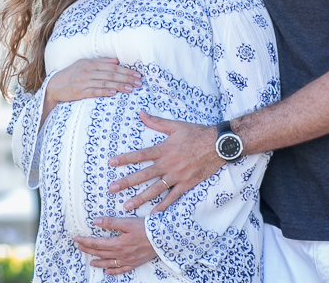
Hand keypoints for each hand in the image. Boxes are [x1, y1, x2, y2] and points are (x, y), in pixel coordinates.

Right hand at [48, 58, 140, 104]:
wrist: (55, 85)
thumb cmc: (72, 74)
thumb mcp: (85, 64)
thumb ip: (101, 62)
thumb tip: (116, 61)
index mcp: (91, 64)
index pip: (112, 67)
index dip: (126, 71)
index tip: (137, 75)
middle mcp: (88, 71)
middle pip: (111, 74)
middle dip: (126, 78)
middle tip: (138, 82)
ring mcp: (83, 82)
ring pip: (105, 83)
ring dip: (119, 85)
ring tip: (130, 88)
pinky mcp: (79, 92)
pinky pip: (94, 91)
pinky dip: (104, 91)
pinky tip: (113, 93)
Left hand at [74, 216, 157, 274]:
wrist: (162, 239)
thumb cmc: (146, 228)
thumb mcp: (127, 222)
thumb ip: (111, 222)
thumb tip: (96, 221)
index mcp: (117, 243)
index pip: (96, 243)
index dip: (85, 241)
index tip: (76, 238)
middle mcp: (120, 254)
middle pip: (100, 253)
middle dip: (88, 250)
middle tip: (79, 247)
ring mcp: (127, 260)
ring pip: (109, 263)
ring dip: (98, 262)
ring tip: (90, 261)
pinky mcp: (135, 263)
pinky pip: (121, 270)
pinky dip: (113, 271)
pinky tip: (108, 271)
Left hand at [107, 110, 222, 211]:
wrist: (218, 144)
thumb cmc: (197, 133)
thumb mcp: (176, 125)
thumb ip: (156, 122)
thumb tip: (141, 113)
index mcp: (164, 149)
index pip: (140, 155)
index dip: (125, 158)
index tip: (111, 163)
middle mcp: (168, 164)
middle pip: (144, 175)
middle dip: (126, 182)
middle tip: (112, 189)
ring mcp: (177, 176)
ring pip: (155, 189)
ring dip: (140, 198)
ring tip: (126, 206)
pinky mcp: (187, 184)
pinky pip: (173, 198)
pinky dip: (163, 207)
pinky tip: (153, 215)